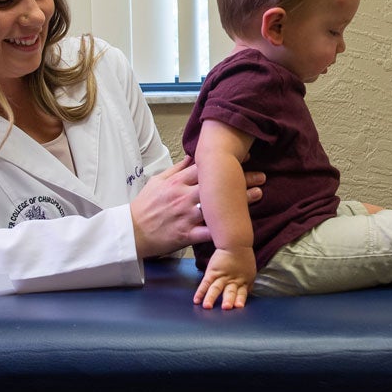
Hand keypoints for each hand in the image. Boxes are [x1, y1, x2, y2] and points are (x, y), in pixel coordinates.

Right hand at [130, 157, 264, 258]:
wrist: (131, 233)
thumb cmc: (145, 207)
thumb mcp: (158, 182)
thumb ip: (177, 170)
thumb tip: (194, 156)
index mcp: (176, 182)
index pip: (205, 168)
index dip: (226, 162)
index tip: (244, 157)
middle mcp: (183, 197)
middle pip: (216, 185)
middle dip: (240, 179)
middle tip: (261, 176)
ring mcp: (185, 216)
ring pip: (216, 207)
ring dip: (239, 202)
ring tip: (258, 194)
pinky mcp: (186, 235)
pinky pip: (209, 233)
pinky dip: (224, 230)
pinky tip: (241, 227)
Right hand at [194, 247, 256, 309]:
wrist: (236, 242)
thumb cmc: (243, 256)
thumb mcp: (250, 271)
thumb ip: (247, 283)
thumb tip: (247, 292)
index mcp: (243, 281)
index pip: (242, 293)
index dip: (240, 300)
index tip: (238, 307)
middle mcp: (233, 280)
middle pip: (230, 291)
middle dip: (228, 300)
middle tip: (226, 307)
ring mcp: (222, 276)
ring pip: (216, 288)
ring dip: (211, 298)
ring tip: (207, 306)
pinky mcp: (212, 272)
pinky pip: (205, 283)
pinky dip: (200, 292)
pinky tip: (196, 300)